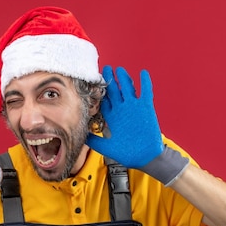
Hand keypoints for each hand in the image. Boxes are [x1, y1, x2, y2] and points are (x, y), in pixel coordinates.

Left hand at [86, 66, 187, 185]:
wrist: (144, 157)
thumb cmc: (126, 153)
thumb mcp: (106, 147)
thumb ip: (94, 141)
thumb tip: (79, 136)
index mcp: (112, 116)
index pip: (104, 100)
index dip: (98, 91)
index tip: (91, 81)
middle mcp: (122, 110)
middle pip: (114, 91)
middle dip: (110, 80)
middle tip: (105, 69)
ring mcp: (134, 107)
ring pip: (128, 89)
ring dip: (124, 79)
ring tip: (119, 69)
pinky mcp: (146, 108)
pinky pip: (145, 92)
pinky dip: (145, 83)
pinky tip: (142, 73)